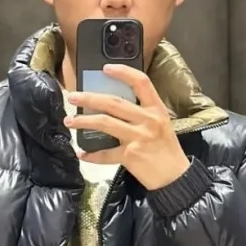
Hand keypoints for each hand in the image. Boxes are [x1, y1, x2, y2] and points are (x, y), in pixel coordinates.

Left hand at [64, 65, 191, 191]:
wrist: (175, 177)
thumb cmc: (166, 149)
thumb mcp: (161, 124)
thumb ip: (142, 113)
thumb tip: (113, 104)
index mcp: (156, 109)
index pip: (141, 83)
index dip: (123, 72)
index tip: (105, 68)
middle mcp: (147, 120)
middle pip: (114, 102)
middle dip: (90, 98)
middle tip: (73, 96)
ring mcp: (138, 138)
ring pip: (105, 123)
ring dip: (83, 121)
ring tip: (70, 120)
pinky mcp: (130, 156)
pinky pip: (105, 154)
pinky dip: (91, 155)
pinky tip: (82, 153)